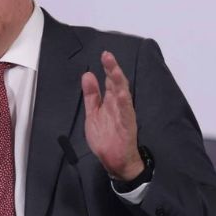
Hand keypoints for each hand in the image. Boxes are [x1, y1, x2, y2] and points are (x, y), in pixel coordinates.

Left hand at [81, 51, 141, 180]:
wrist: (114, 161)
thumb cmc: (106, 137)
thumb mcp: (92, 113)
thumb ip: (91, 95)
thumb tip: (87, 74)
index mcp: (111, 101)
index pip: (110, 81)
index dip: (107, 68)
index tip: (104, 55)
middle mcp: (118, 105)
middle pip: (117, 84)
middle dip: (113, 69)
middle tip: (107, 55)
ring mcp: (124, 114)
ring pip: (123, 94)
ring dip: (119, 82)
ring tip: (114, 69)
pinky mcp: (127, 126)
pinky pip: (126, 113)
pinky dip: (124, 102)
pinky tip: (122, 93)